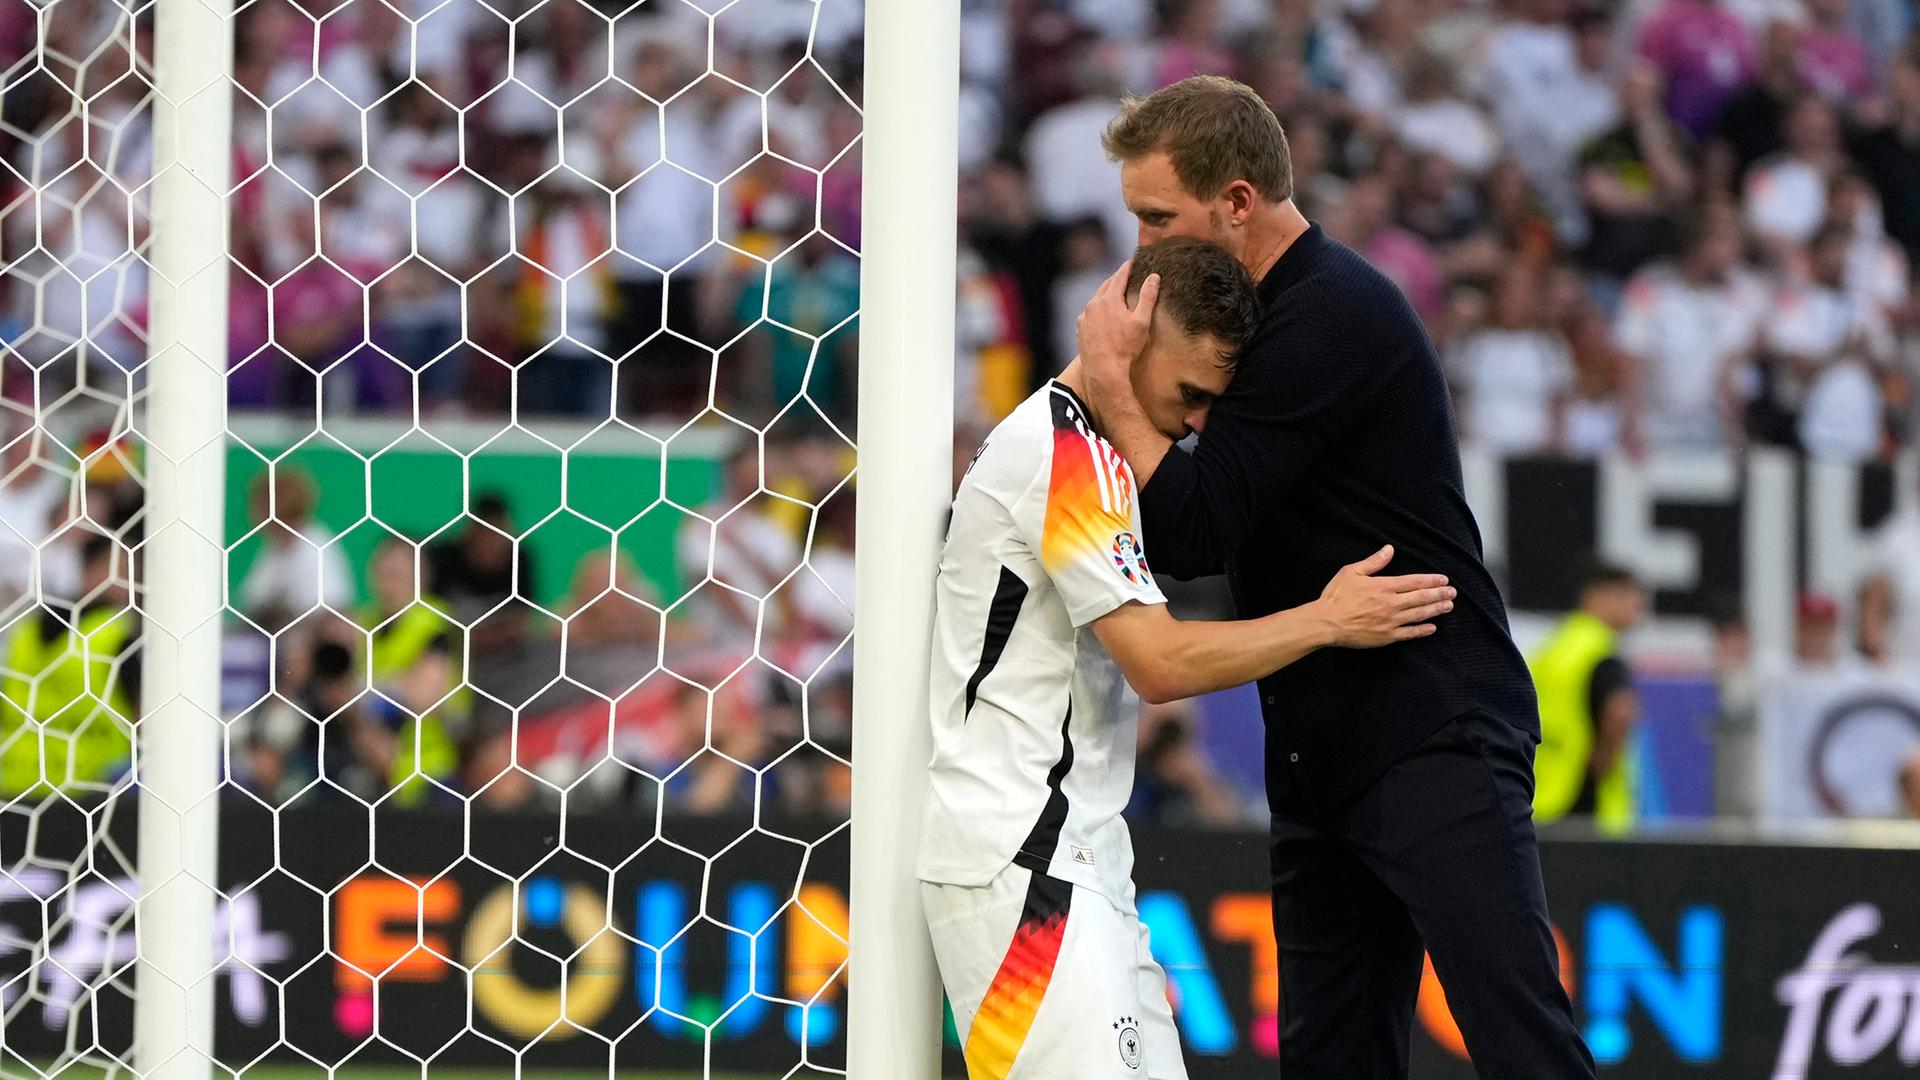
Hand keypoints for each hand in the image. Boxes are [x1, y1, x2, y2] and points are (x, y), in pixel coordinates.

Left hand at [1077, 259, 1158, 410]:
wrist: (1104, 370)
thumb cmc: (1126, 346)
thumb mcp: (1142, 321)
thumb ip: (1148, 297)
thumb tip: (1154, 276)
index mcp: (1109, 299)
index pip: (1120, 276)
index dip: (1127, 267)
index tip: (1132, 260)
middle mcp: (1093, 304)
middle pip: (1106, 286)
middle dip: (1116, 280)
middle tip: (1124, 275)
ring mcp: (1085, 317)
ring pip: (1096, 300)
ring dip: (1105, 296)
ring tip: (1114, 295)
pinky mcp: (1081, 329)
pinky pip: (1089, 315)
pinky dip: (1097, 311)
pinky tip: (1103, 316)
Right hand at [1314, 545, 1453, 647]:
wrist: (1326, 622)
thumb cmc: (1336, 596)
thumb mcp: (1351, 572)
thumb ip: (1373, 562)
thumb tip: (1389, 549)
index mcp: (1384, 586)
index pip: (1414, 582)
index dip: (1431, 580)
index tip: (1444, 579)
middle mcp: (1391, 603)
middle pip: (1421, 598)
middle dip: (1439, 594)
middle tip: (1453, 593)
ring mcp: (1391, 621)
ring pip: (1419, 614)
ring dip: (1436, 610)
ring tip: (1449, 606)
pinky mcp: (1386, 636)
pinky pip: (1409, 633)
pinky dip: (1422, 630)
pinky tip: (1432, 628)